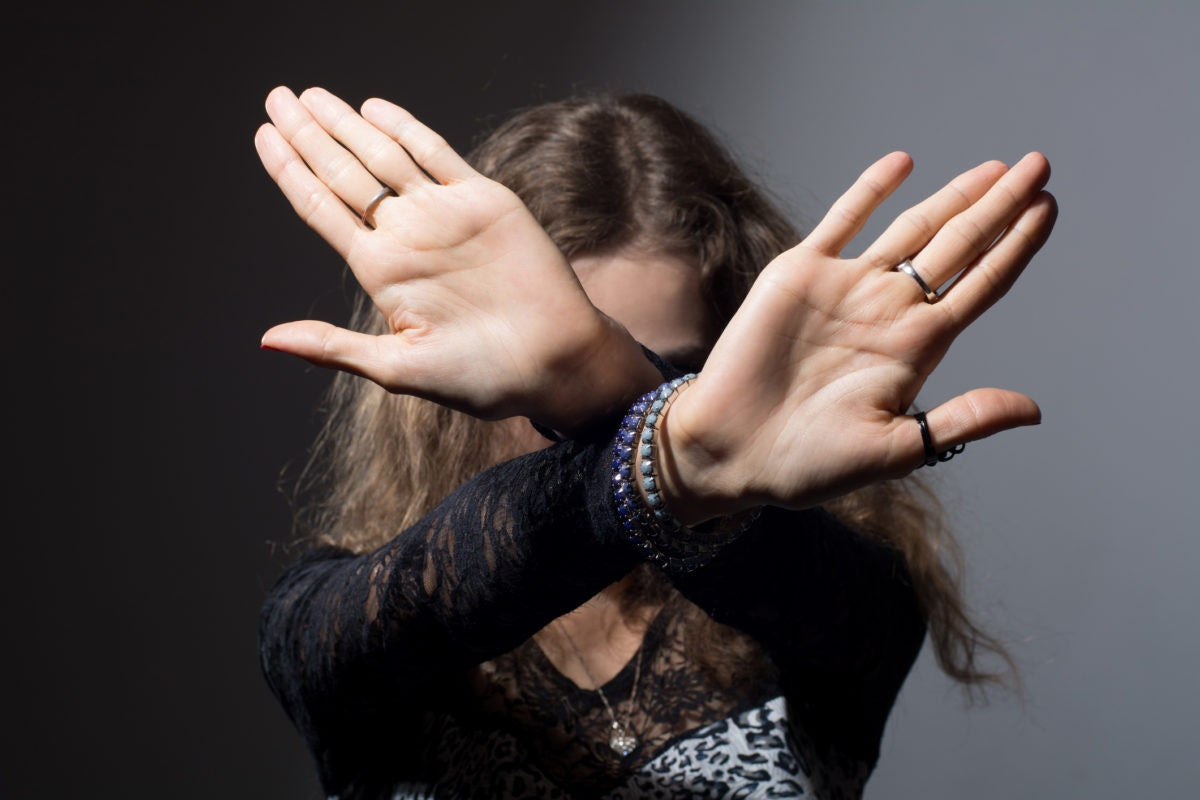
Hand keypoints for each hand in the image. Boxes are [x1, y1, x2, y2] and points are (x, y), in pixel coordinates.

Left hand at [255, 87, 656, 429]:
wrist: (554, 362)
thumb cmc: (480, 377)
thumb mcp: (397, 368)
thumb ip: (333, 346)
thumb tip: (266, 339)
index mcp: (380, 271)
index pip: (320, 207)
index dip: (289, 170)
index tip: (262, 135)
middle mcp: (405, 236)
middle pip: (344, 172)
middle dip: (308, 134)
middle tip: (276, 97)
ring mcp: (443, 214)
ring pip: (384, 156)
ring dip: (347, 124)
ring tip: (312, 96)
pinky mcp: (484, 201)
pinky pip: (438, 154)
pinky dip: (407, 129)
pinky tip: (375, 109)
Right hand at [659, 152, 1056, 521]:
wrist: (731, 448)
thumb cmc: (808, 462)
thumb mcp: (895, 450)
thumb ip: (961, 421)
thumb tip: (1034, 411)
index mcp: (916, 348)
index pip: (981, 284)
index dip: (1017, 246)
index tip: (1048, 210)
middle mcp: (888, 310)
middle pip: (958, 245)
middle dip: (1000, 206)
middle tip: (1039, 167)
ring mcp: (846, 287)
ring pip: (911, 226)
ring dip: (953, 195)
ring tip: (995, 168)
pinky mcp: (799, 273)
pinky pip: (842, 220)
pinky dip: (871, 190)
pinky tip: (902, 164)